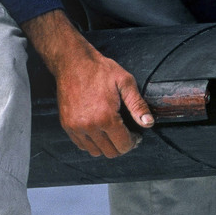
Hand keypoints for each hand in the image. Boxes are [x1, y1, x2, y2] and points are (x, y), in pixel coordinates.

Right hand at [23, 10, 153, 157]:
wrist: (73, 62)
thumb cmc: (100, 70)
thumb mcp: (125, 82)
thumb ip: (138, 105)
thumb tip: (148, 123)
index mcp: (105, 117)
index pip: (123, 145)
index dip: (133, 142)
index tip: (136, 135)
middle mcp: (89, 126)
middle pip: (110, 152)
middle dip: (121, 146)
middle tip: (126, 134)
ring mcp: (75, 127)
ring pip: (95, 151)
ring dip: (106, 146)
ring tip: (112, 133)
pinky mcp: (66, 125)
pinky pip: (81, 145)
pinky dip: (92, 143)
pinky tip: (99, 130)